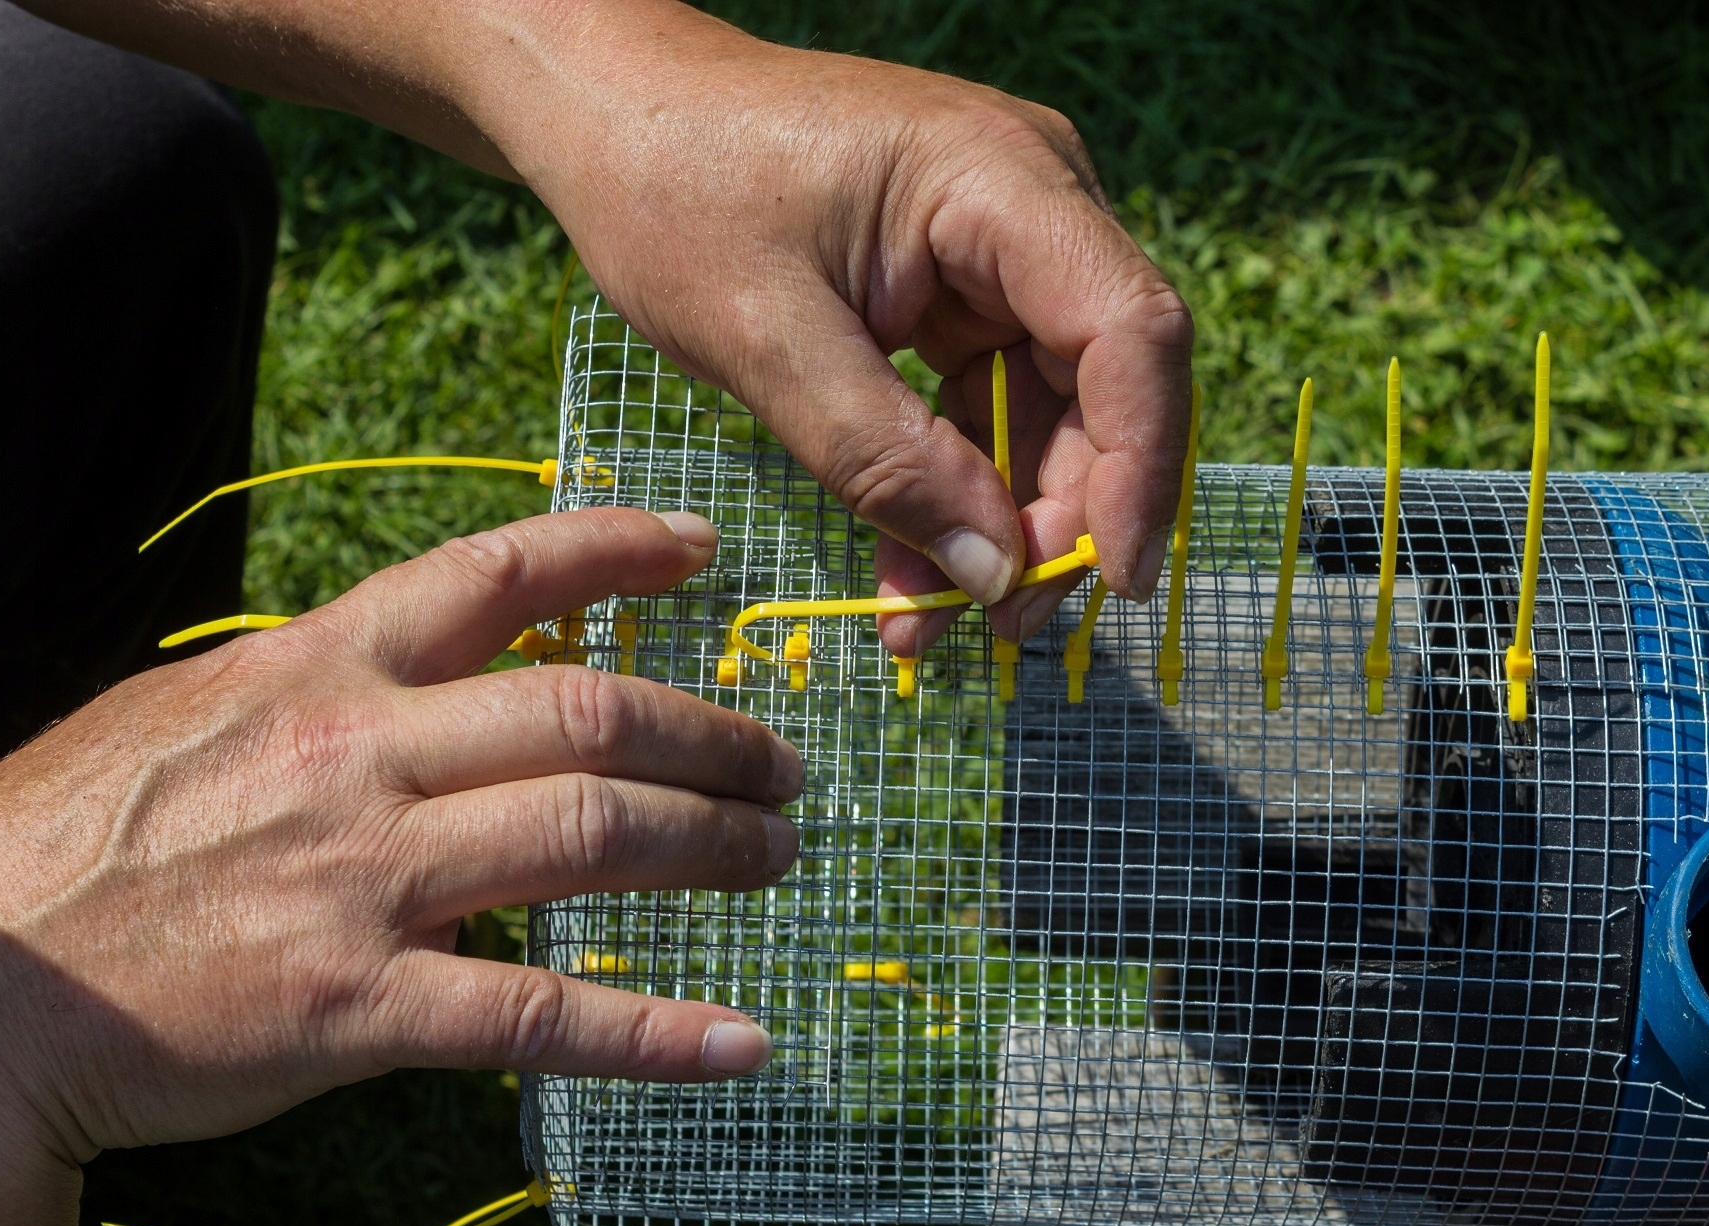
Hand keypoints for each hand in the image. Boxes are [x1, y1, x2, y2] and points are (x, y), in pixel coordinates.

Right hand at [0, 508, 797, 1225]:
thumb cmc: (56, 847)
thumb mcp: (181, 717)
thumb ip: (311, 694)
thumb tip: (407, 680)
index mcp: (314, 669)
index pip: (494, 573)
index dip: (617, 545)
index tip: (706, 547)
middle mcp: (355, 753)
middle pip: (586, 711)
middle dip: (711, 733)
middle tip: (783, 765)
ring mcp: (362, 878)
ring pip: (590, 836)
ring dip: (712, 845)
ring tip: (780, 858)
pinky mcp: (355, 1004)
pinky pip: (538, 1013)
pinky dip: (654, 1033)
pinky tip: (738, 1045)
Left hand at [20, 0, 1194, 653]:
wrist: (568, 89)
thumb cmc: (652, 176)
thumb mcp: (763, 333)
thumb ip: (895, 462)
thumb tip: (1006, 588)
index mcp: (1004, 181)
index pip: (1135, 335)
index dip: (1139, 476)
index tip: (1095, 600)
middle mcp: (1022, 199)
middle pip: (1114, 379)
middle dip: (1082, 520)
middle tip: (1036, 653)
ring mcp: (984, 239)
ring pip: (1052, 404)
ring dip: (1013, 524)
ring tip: (957, 645)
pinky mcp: (935, 280)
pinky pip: (986, 399)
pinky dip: (962, 493)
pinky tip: (919, 584)